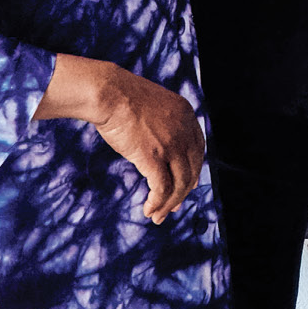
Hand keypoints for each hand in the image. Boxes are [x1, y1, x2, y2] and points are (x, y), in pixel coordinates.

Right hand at [85, 62, 206, 223]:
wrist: (108, 92)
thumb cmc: (122, 97)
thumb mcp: (154, 106)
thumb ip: (164, 124)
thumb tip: (161, 149)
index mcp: (186, 114)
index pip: (198, 149)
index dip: (193, 170)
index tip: (186, 185)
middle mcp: (184, 130)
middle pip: (192, 169)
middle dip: (183, 192)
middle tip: (173, 207)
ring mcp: (171, 144)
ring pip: (179, 183)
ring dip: (169, 204)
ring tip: (158, 216)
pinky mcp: (154, 156)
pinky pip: (162, 188)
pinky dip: (158, 202)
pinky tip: (149, 210)